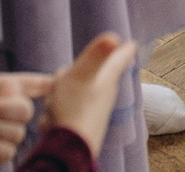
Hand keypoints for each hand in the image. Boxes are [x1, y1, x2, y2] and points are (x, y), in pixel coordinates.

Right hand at [42, 33, 139, 158]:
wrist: (68, 148)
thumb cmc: (74, 109)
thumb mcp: (81, 75)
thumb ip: (96, 55)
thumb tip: (115, 36)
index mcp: (107, 79)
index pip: (120, 59)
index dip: (124, 50)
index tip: (132, 44)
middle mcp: (103, 96)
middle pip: (87, 75)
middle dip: (69, 76)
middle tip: (62, 84)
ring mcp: (90, 112)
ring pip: (69, 95)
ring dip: (56, 99)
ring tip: (55, 109)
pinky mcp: (76, 127)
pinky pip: (60, 114)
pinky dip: (53, 117)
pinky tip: (51, 123)